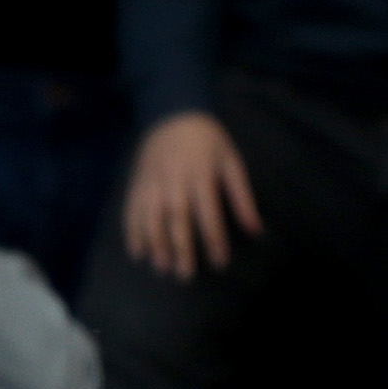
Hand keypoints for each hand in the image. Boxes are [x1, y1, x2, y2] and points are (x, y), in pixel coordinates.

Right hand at [122, 107, 259, 277]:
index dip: (214, 239)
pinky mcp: (137, 183)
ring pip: (151, 217)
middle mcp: (174, 181)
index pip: (208, 213)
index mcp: (201, 175)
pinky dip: (132, 232)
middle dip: (180, 248)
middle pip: (176, 219)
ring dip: (154, 244)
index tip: (219, 263)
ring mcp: (152, 182)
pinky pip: (132, 210)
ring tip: (161, 267)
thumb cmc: (208, 141)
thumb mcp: (232, 162)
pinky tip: (137, 252)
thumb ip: (242, 197)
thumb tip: (255, 230)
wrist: (172, 113)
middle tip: (184, 275)